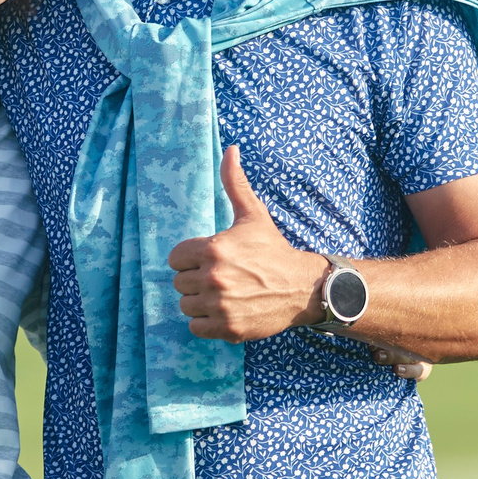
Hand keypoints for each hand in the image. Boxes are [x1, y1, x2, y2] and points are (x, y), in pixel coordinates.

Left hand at [168, 146, 326, 343]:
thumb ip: (235, 183)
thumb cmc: (273, 249)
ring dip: (200, 302)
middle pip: (179, 283)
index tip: (210, 259)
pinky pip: (196, 327)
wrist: (301, 287)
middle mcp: (214, 278)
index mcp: (214, 249)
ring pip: (186, 306)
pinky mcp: (227, 328)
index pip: (175, 258)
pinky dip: (206, 322)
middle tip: (220, 277)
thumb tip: (231, 149)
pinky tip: (225, 311)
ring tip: (223, 294)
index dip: (190, 258)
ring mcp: (220, 306)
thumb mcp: (253, 215)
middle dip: (196, 280)